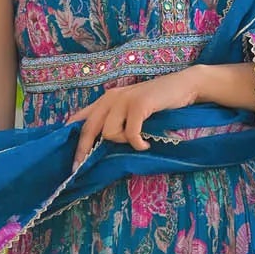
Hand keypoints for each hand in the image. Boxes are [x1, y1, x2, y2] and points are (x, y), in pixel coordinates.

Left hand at [68, 70, 197, 171]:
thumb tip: (98, 144)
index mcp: (105, 100)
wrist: (183, 86)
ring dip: (124, 142)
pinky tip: (146, 145)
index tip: (72, 162)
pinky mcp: (139, 104)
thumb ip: (114, 120)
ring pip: (109, 133)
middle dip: (84, 151)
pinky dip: (138, 143)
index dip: (72, 141)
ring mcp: (124, 99)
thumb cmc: (156, 102)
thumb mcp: (129, 109)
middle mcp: (111, 98)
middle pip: (88, 129)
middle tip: (82, 167)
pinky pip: (130, 133)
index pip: (80, 120)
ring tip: (138, 141)